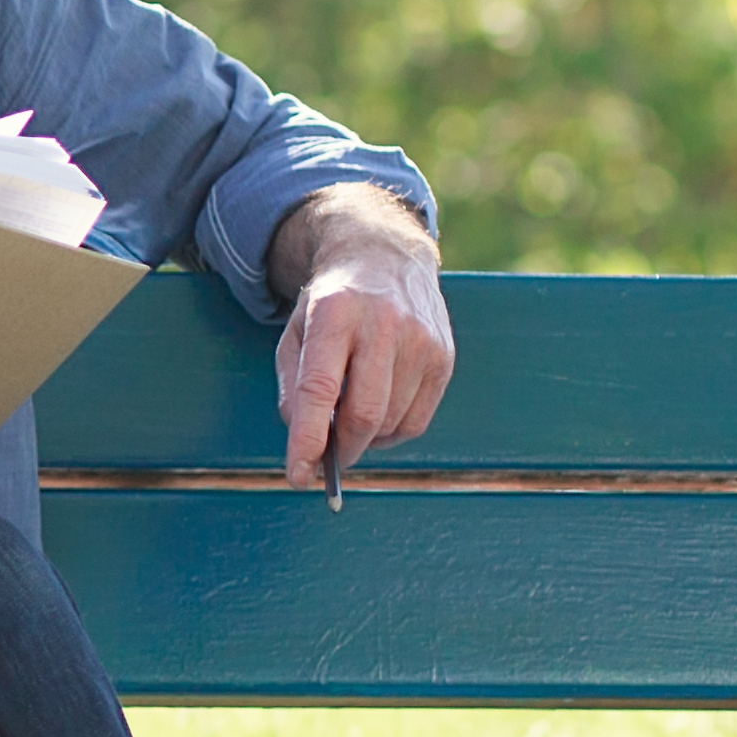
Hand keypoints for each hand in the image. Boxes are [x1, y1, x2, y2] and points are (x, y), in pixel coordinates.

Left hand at [265, 184, 455, 490]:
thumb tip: (306, 442)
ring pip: (391, 423)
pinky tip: (378, 416)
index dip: (308, 439)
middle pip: (364, 414)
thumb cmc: (331, 306)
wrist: (384, 260)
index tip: (298, 476)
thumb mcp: (296, 333)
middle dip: (341, 450)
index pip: (320, 389)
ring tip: (349, 423)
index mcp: (334, 315)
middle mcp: (383, 325)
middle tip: (326, 460)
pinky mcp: (444, 356)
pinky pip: (417, 421)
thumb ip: (293, 387)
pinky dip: (391, 433)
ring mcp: (421, 340)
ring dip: (365, 440)